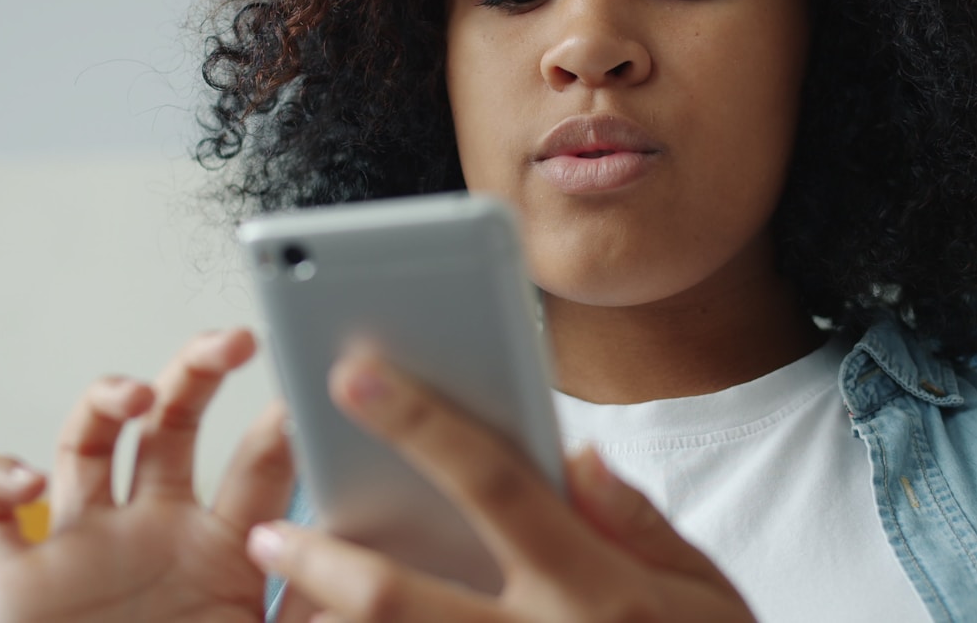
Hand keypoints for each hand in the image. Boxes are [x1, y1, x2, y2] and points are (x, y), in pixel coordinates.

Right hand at [0, 329, 300, 622]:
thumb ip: (311, 618)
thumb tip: (370, 582)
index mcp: (221, 547)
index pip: (258, 467)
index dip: (278, 426)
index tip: (305, 394)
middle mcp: (152, 529)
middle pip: (172, 425)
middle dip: (195, 372)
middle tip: (230, 341)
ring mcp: (83, 546)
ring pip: (84, 444)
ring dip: (101, 402)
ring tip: (133, 397)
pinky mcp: (15, 580)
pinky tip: (28, 483)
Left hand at [247, 348, 756, 622]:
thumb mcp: (710, 595)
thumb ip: (641, 522)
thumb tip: (575, 455)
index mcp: (595, 586)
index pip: (496, 486)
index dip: (422, 426)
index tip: (357, 375)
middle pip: (407, 602)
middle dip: (326, 566)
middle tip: (266, 534)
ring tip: (281, 604)